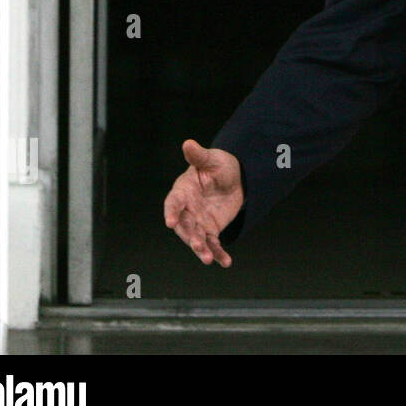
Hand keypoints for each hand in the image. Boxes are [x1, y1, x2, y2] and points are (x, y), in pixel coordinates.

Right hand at [163, 139, 244, 265]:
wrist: (235, 177)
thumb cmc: (218, 166)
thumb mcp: (211, 159)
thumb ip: (199, 155)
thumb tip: (188, 143)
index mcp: (182, 191)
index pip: (173, 203)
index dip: (171, 212)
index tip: (170, 222)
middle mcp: (187, 209)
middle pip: (184, 225)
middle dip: (189, 236)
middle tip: (196, 245)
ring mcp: (198, 222)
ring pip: (197, 238)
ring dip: (201, 249)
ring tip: (207, 259)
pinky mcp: (211, 230)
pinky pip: (213, 244)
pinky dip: (218, 253)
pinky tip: (225, 262)